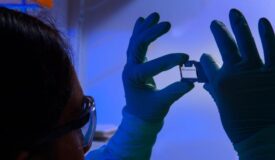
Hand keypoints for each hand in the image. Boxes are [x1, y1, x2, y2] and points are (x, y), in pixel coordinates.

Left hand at [123, 13, 193, 122]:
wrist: (138, 116)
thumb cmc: (149, 112)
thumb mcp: (162, 104)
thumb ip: (174, 92)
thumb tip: (191, 82)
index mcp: (135, 79)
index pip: (152, 66)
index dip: (169, 61)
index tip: (185, 58)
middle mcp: (130, 69)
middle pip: (138, 46)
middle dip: (151, 33)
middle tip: (166, 24)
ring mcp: (131, 65)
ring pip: (135, 42)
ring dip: (144, 28)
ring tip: (154, 15)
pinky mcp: (135, 64)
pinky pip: (135, 45)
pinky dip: (139, 32)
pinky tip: (142, 21)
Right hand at [200, 9, 274, 143]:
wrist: (262, 137)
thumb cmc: (239, 124)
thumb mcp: (224, 107)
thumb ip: (216, 90)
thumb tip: (206, 82)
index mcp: (220, 82)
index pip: (208, 63)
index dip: (205, 59)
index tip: (203, 56)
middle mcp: (235, 72)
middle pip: (226, 46)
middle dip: (220, 32)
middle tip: (215, 22)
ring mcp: (256, 70)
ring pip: (246, 42)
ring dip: (241, 26)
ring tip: (235, 12)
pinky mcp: (273, 72)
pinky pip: (272, 49)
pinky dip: (269, 35)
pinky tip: (263, 22)